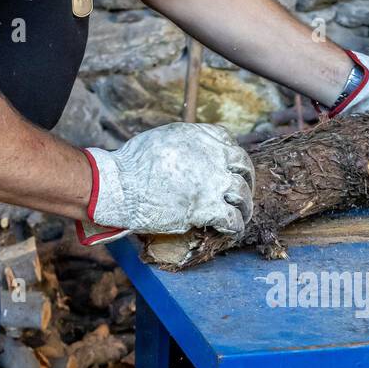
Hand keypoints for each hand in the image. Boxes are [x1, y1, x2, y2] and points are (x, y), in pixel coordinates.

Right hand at [78, 123, 254, 244]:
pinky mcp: (208, 208)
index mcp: (200, 137)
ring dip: (244, 207)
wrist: (122, 187)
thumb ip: (184, 144)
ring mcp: (213, 183)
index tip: (230, 168)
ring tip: (242, 215)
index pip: (228, 141)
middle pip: (243, 167)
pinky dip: (235, 226)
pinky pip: (232, 219)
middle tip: (242, 192)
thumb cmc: (132, 165)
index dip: (232, 157)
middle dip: (246, 180)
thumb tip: (189, 154)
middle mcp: (212, 157)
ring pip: (242, 195)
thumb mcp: (163, 139)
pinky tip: (232, 230)